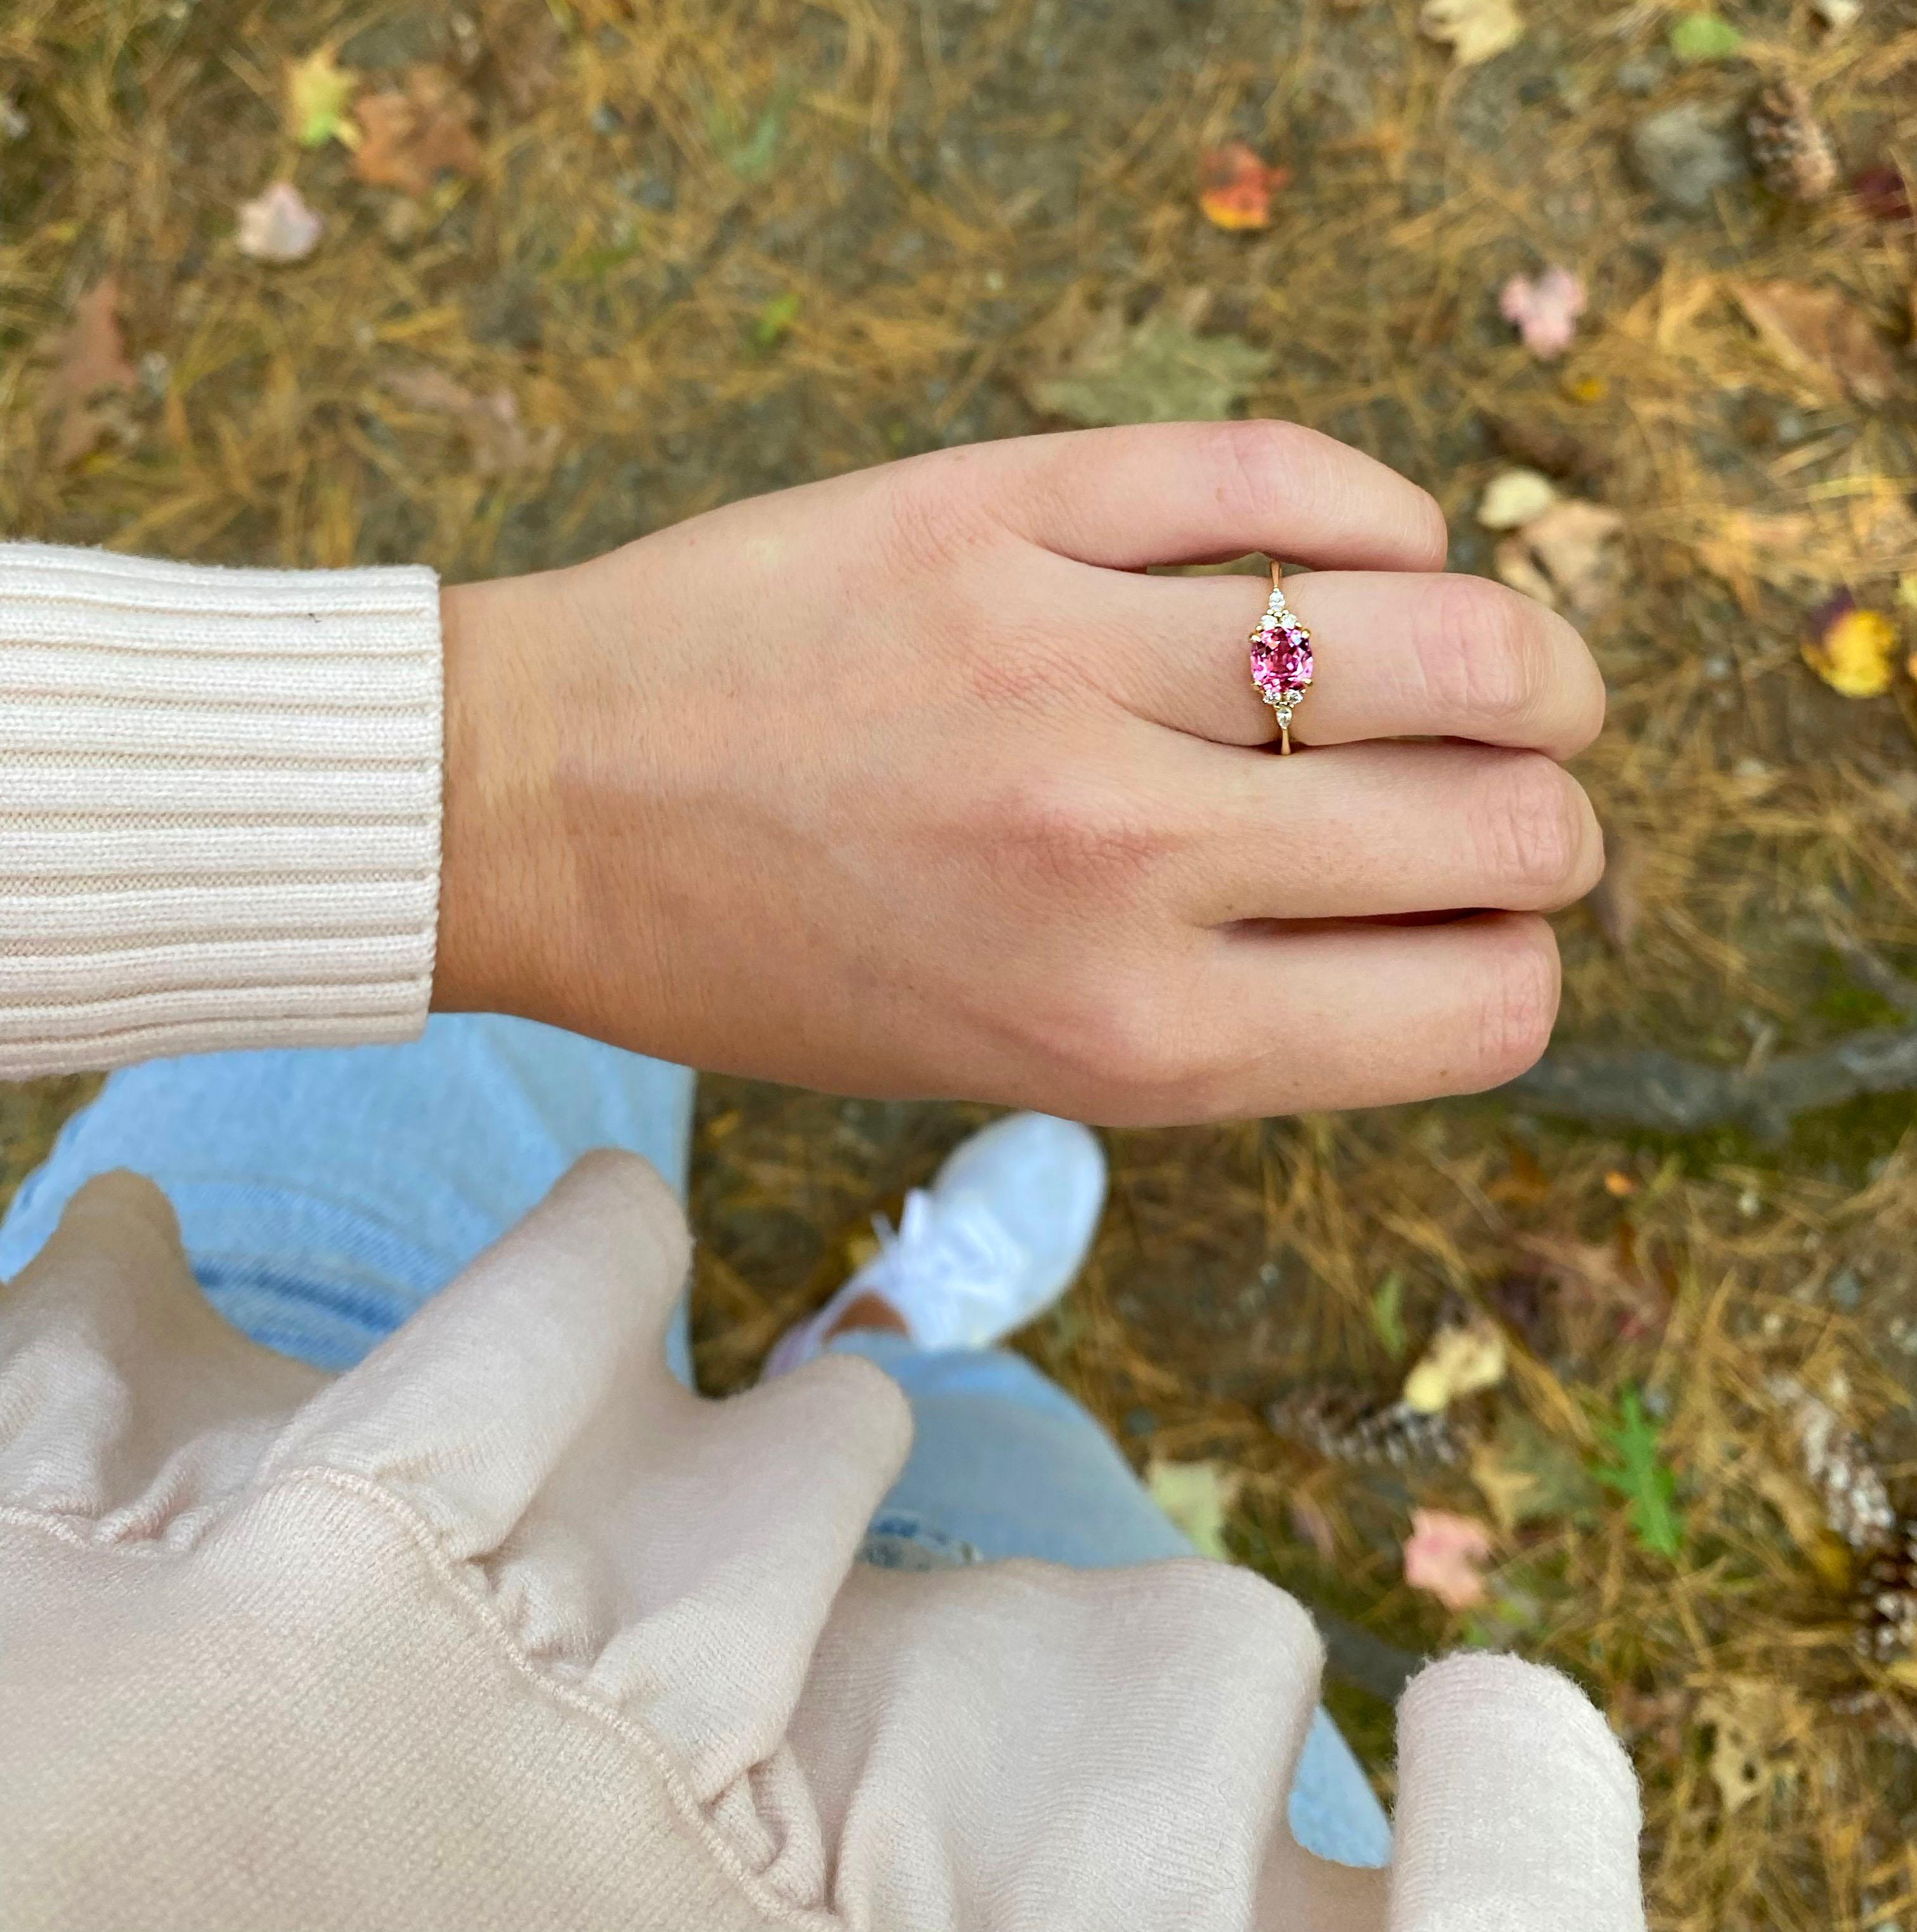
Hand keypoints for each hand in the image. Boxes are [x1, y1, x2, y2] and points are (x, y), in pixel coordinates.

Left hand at [435, 422, 1604, 1124]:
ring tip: (1502, 665)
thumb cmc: (774, 965)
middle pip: (1506, 824)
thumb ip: (1227, 1008)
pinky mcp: (1001, 506)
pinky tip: (1373, 546)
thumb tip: (1438, 910)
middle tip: (1518, 791)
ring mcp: (1063, 662)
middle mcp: (1123, 858)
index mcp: (1134, 1038)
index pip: (1482, 1011)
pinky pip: (1284, 474)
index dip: (1520, 967)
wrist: (540, 811)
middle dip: (1552, 816)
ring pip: (1445, 631)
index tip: (1486, 929)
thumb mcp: (1009, 1059)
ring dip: (1528, 656)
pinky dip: (1378, 507)